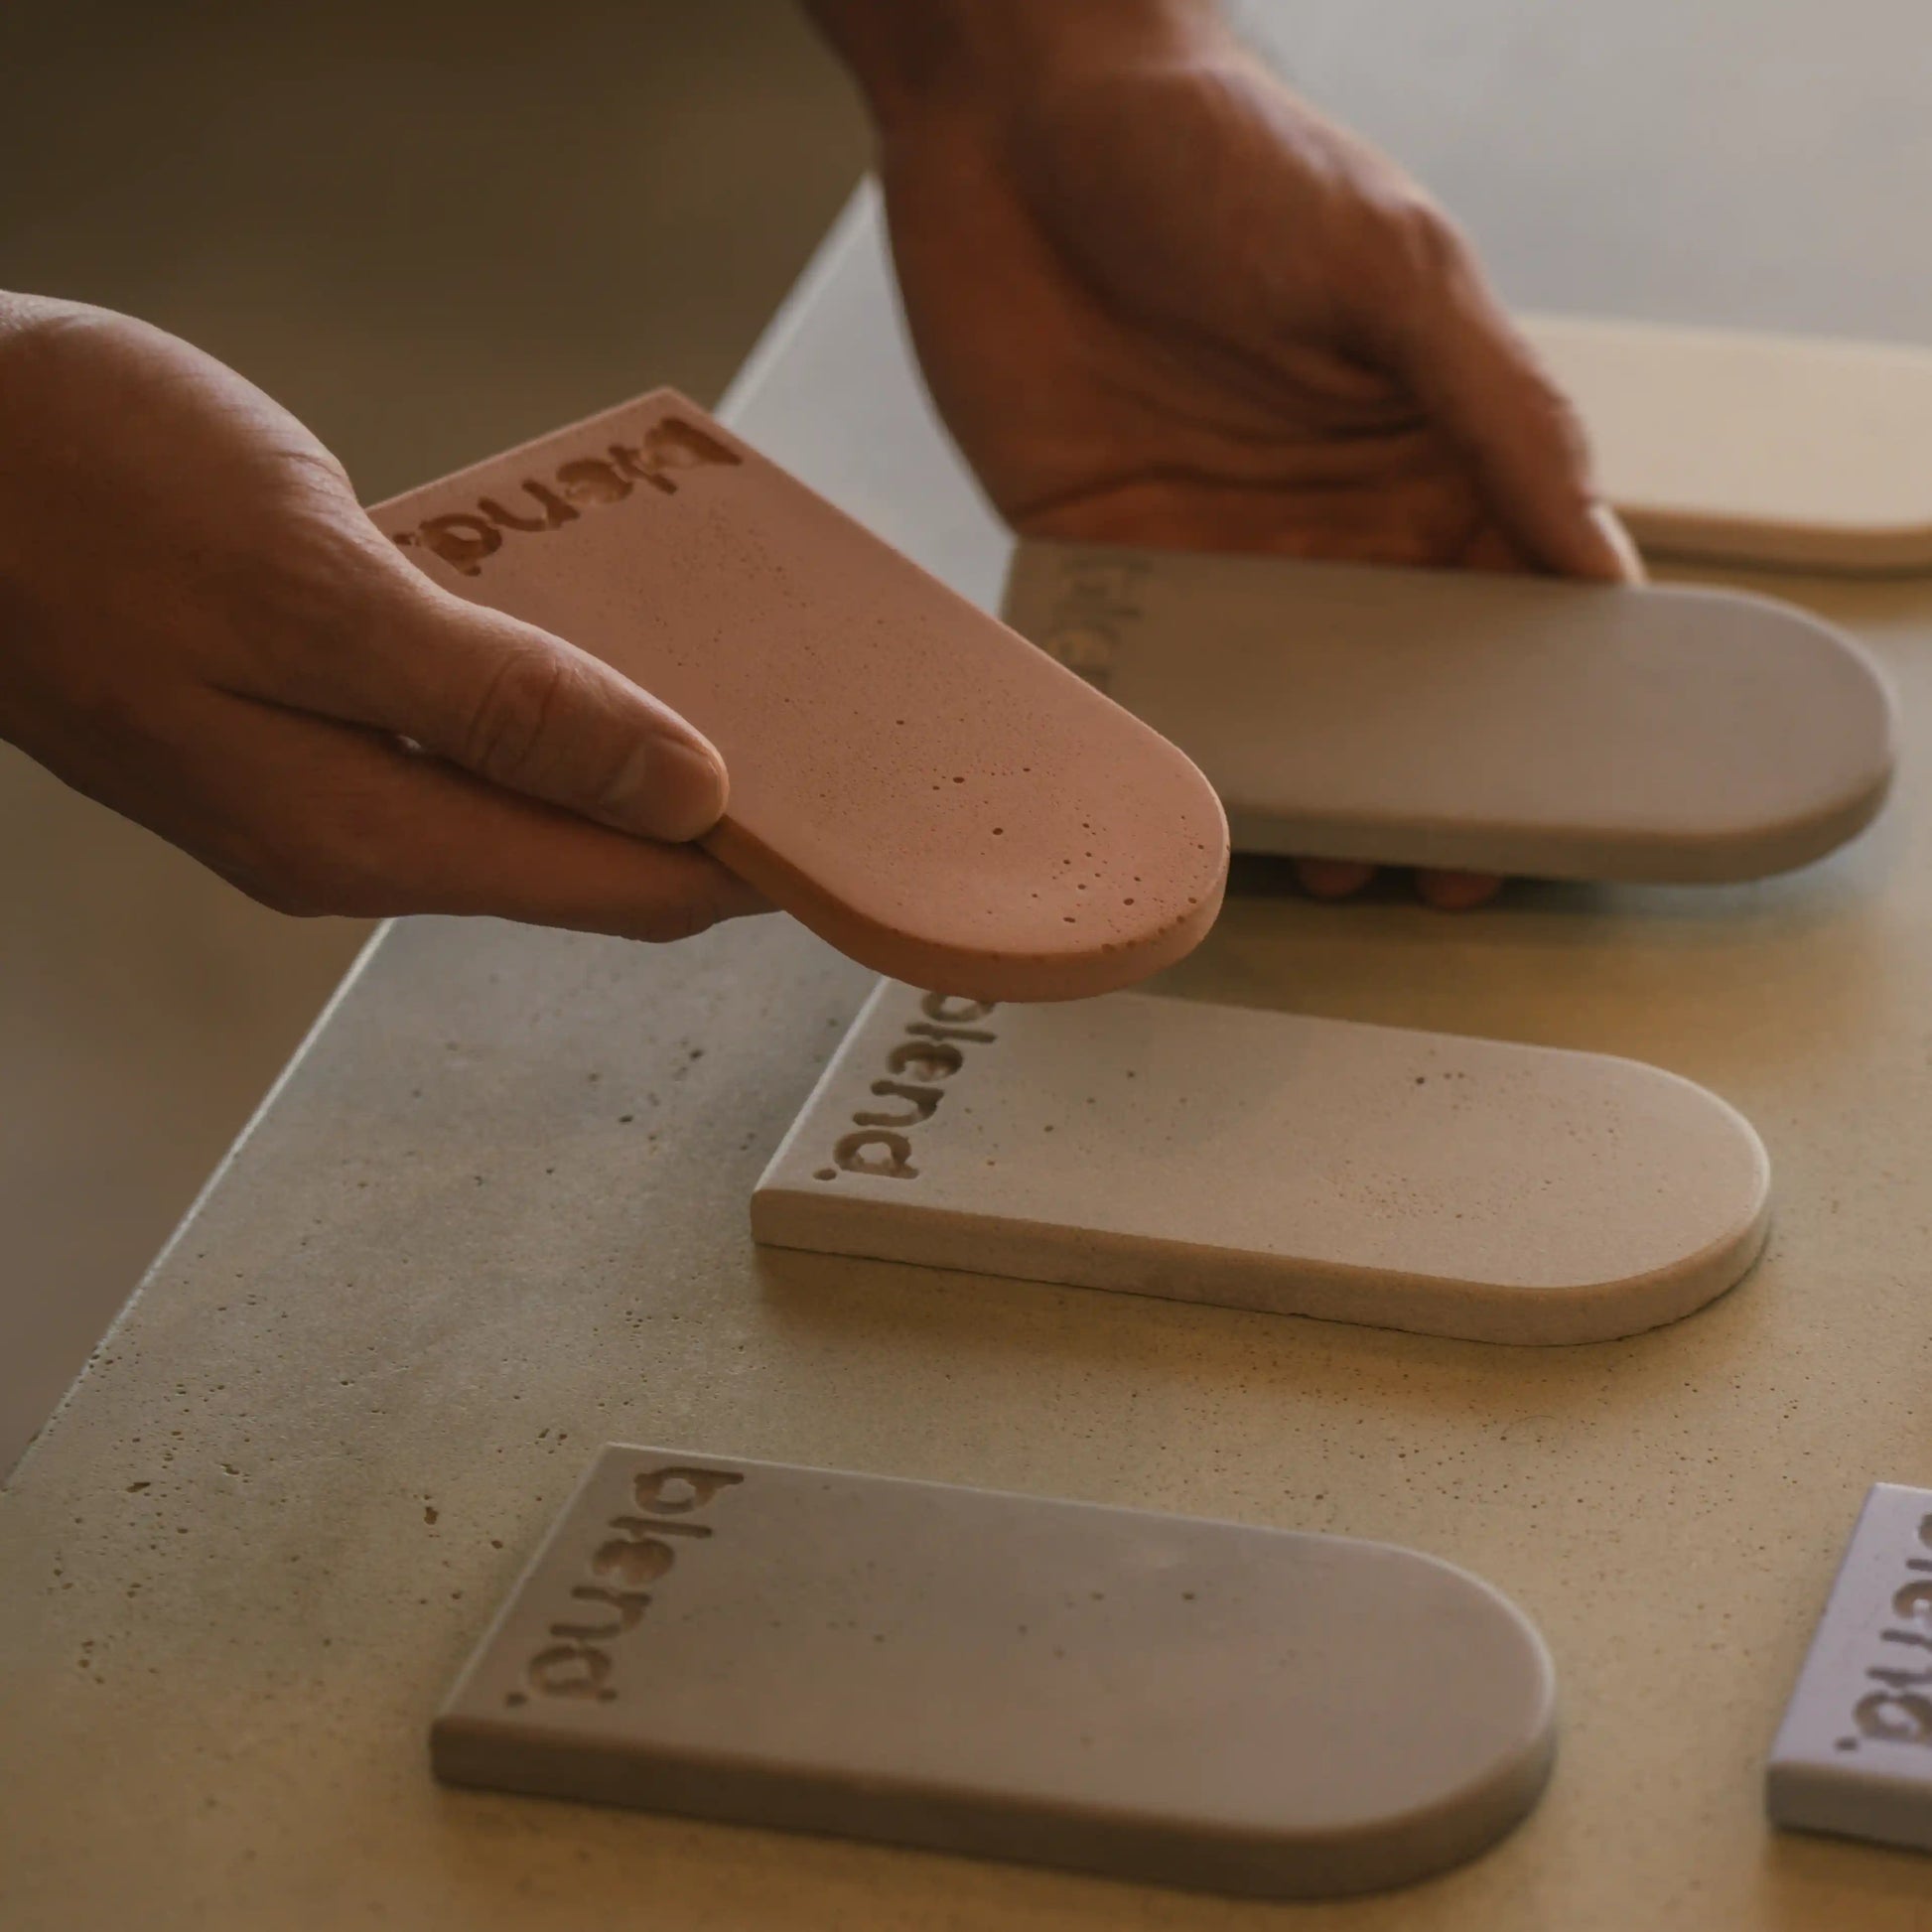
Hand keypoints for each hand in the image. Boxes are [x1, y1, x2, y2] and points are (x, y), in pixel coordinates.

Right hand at [0, 299, 763, 938]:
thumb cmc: (84, 491)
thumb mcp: (316, 588)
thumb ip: (507, 704)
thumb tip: (684, 793)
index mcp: (365, 830)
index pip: (615, 891)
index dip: (745, 870)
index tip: (850, 836)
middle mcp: (349, 842)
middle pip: (583, 868)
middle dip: (707, 830)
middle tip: (824, 763)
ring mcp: (316, 795)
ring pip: (529, 815)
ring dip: (631, 772)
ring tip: (743, 712)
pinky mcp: (294, 734)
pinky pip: (466, 755)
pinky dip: (550, 722)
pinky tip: (594, 664)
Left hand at [814, 0, 1640, 909]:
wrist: (1017, 116)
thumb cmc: (1220, 152)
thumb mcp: (1390, 263)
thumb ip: (1496, 405)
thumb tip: (1598, 556)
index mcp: (1426, 448)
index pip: (1511, 602)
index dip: (1541, 710)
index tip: (1559, 802)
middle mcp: (1329, 517)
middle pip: (1397, 687)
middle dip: (1426, 784)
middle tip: (1439, 877)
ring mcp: (1214, 549)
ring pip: (1280, 706)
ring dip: (1310, 792)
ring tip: (1331, 873)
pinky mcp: (1100, 561)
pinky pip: (1147, 678)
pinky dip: (1173, 748)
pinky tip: (1192, 817)